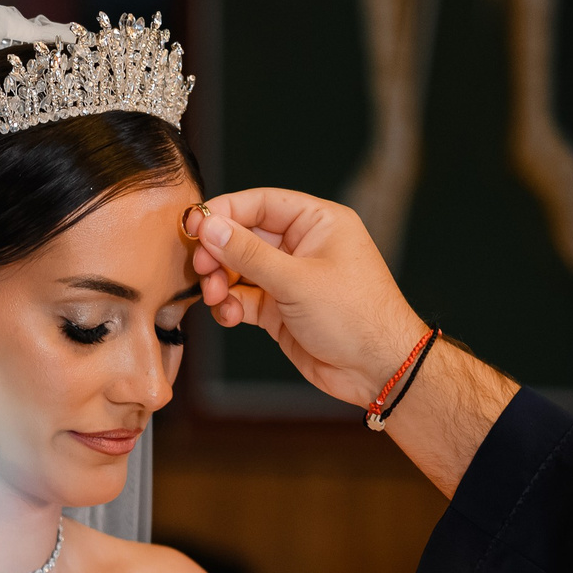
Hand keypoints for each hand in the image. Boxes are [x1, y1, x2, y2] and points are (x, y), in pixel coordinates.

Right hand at [189, 189, 431, 407]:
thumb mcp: (297, 280)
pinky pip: (244, 299)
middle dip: (219, 253)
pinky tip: (228, 315)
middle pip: (245, 237)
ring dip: (220, 282)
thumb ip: (248, 254)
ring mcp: (290, 279)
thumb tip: (210, 227)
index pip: (262, 204)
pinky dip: (230, 306)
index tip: (196, 225)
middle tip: (201, 268)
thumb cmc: (356, 316)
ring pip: (239, 270)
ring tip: (215, 296)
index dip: (226, 212)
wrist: (376, 368)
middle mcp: (302, 247)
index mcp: (317, 223)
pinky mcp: (280, 309)